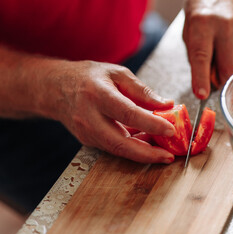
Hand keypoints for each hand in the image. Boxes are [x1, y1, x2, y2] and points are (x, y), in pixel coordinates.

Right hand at [38, 60, 175, 163]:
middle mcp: (89, 117)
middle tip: (168, 156)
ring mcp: (86, 132)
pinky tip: (147, 144)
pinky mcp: (88, 141)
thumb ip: (142, 91)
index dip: (151, 123)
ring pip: (118, 149)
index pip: (128, 113)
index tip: (170, 129)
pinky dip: (132, 148)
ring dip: (143, 153)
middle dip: (147, 154)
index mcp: (98, 94)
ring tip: (163, 151)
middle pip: (120, 142)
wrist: (56, 89)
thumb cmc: (88, 77)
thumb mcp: (118, 74)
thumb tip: (166, 105)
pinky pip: (114, 147)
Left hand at [183, 0, 232, 98]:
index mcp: (202, 24)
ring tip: (222, 57)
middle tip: (215, 80)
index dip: (201, 79)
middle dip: (222, 82)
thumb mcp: (190, 32)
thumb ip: (196, 59)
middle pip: (229, 69)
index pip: (201, 57)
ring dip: (231, 72)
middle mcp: (225, 26)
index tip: (202, 95)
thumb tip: (208, 85)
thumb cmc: (202, 14)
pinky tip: (232, 48)